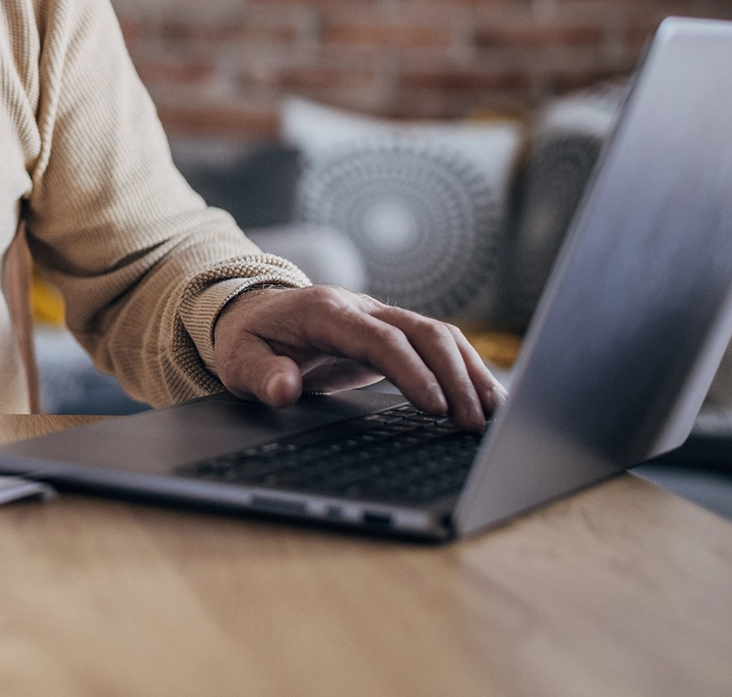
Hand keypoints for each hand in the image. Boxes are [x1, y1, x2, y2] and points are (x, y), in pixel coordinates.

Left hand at [212, 285, 505, 431]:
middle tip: (472, 423)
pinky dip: (466, 370)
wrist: (255, 311)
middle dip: (454, 377)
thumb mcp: (239, 359)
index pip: (381, 338)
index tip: (435, 406)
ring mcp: (382, 318)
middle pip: (424, 333)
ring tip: (492, 416)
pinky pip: (438, 347)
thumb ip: (262, 375)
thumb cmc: (250, 337)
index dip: (411, 371)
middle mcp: (363, 309)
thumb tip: (284, 390)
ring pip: (440, 336)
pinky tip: (487, 400)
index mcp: (327, 312)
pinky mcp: (394, 334)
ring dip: (470, 373)